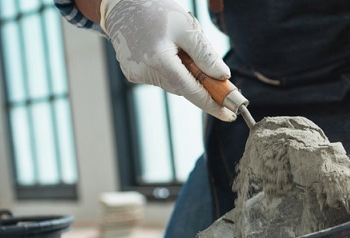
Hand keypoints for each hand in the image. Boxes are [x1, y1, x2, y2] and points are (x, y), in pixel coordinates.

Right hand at [101, 0, 236, 121]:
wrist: (121, 3)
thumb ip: (206, 55)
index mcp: (159, 61)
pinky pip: (160, 76)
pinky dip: (170, 68)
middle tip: (211, 69)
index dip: (212, 104)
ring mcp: (136, 74)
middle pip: (183, 87)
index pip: (191, 91)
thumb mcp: (186, 28)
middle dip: (199, 81)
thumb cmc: (154, 10)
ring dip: (183, 71)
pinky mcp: (132, 72)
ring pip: (173, 82)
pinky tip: (164, 48)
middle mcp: (144, 72)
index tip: (229, 114)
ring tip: (177, 45)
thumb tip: (222, 76)